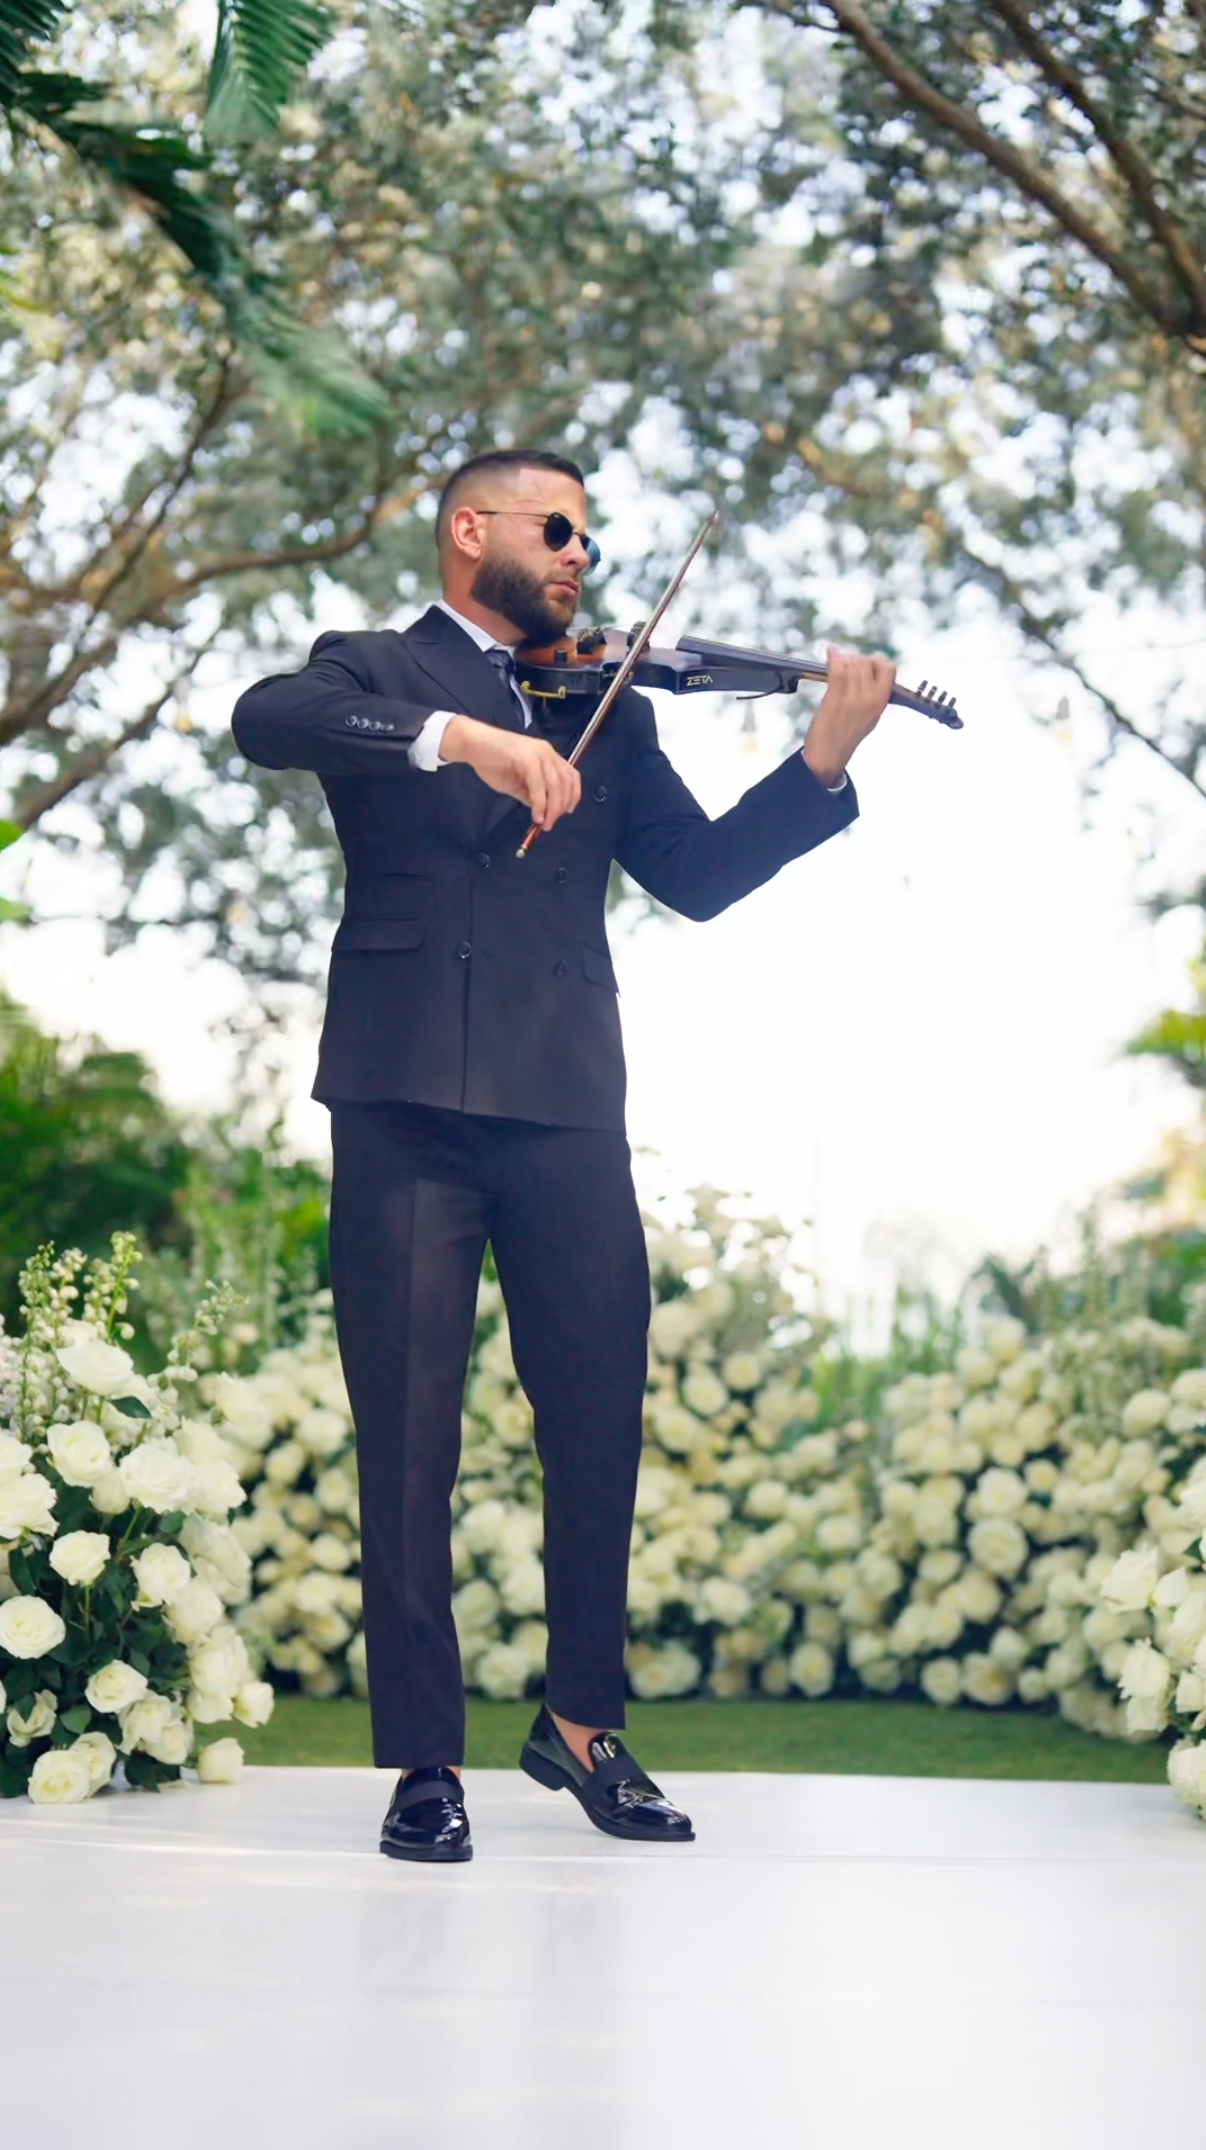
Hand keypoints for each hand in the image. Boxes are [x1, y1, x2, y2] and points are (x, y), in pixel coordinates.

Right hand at [439, 716, 581, 829]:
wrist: (472, 744)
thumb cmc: (492, 761)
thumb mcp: (516, 783)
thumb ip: (531, 794)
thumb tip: (542, 810)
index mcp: (548, 755)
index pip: (571, 775)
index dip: (573, 795)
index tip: (567, 811)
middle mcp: (547, 752)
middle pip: (565, 783)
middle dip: (560, 807)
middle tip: (549, 824)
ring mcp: (538, 754)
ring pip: (555, 785)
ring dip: (552, 808)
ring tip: (543, 823)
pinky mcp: (526, 758)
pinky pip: (538, 786)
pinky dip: (539, 804)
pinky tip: (535, 815)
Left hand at [801, 645, 895, 787]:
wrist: (829, 754)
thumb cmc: (846, 735)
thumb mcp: (869, 714)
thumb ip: (871, 691)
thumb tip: (865, 668)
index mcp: (881, 702)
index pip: (889, 668)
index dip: (877, 661)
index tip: (866, 665)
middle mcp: (870, 698)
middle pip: (867, 662)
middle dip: (854, 659)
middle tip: (844, 666)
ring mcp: (854, 697)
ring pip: (853, 663)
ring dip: (843, 660)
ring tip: (836, 666)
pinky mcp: (836, 698)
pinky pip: (838, 670)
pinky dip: (833, 659)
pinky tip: (831, 654)